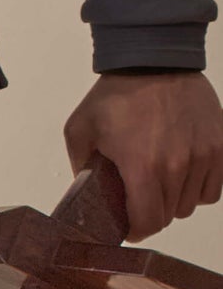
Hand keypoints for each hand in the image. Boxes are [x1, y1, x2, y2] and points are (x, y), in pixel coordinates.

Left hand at [63, 72, 222, 240]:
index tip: (129, 226)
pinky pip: (213, 187)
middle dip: (152, 213)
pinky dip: (199, 187)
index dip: (136, 231)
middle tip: (140, 198)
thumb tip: (87, 195)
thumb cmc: (117, 93)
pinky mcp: (220, 144)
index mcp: (142, 166)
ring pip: (191, 203)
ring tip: (160, 182)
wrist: (155, 58)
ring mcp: (203, 154)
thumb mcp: (80, 130)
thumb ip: (80, 168)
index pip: (148, 223)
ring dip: (175, 200)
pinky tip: (183, 175)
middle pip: (169, 216)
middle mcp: (177, 165)